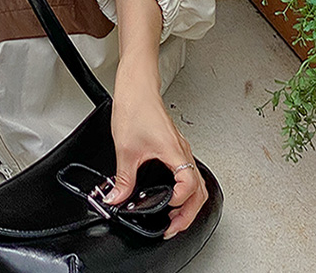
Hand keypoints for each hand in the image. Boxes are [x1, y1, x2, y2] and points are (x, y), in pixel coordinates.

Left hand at [104, 72, 207, 239]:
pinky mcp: (174, 145)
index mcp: (174, 152)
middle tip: (173, 227)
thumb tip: (117, 198)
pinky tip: (172, 194)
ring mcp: (180, 148)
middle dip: (188, 214)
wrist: (136, 87)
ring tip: (175, 217)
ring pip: (196, 183)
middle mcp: (182, 151)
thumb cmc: (135, 107)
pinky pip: (188, 172)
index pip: (189, 185)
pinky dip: (184, 190)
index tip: (167, 211)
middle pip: (199, 191)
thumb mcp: (125, 149)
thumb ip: (123, 179)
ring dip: (188, 203)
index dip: (180, 202)